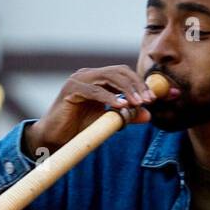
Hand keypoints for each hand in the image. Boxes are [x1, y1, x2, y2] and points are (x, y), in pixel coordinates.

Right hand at [22, 66, 177, 155]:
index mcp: (98, 79)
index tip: (155, 98)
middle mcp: (88, 75)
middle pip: (119, 71)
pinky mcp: (70, 89)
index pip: (124, 74)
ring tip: (138, 103)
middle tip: (149, 100)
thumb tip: (149, 115)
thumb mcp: (107, 121)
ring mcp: (79, 79)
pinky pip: (93, 90)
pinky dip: (108, 97)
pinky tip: (119, 106)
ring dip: (126, 90)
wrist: (54, 137)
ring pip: (108, 77)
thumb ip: (126, 116)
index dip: (141, 84)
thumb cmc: (78, 128)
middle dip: (137, 85)